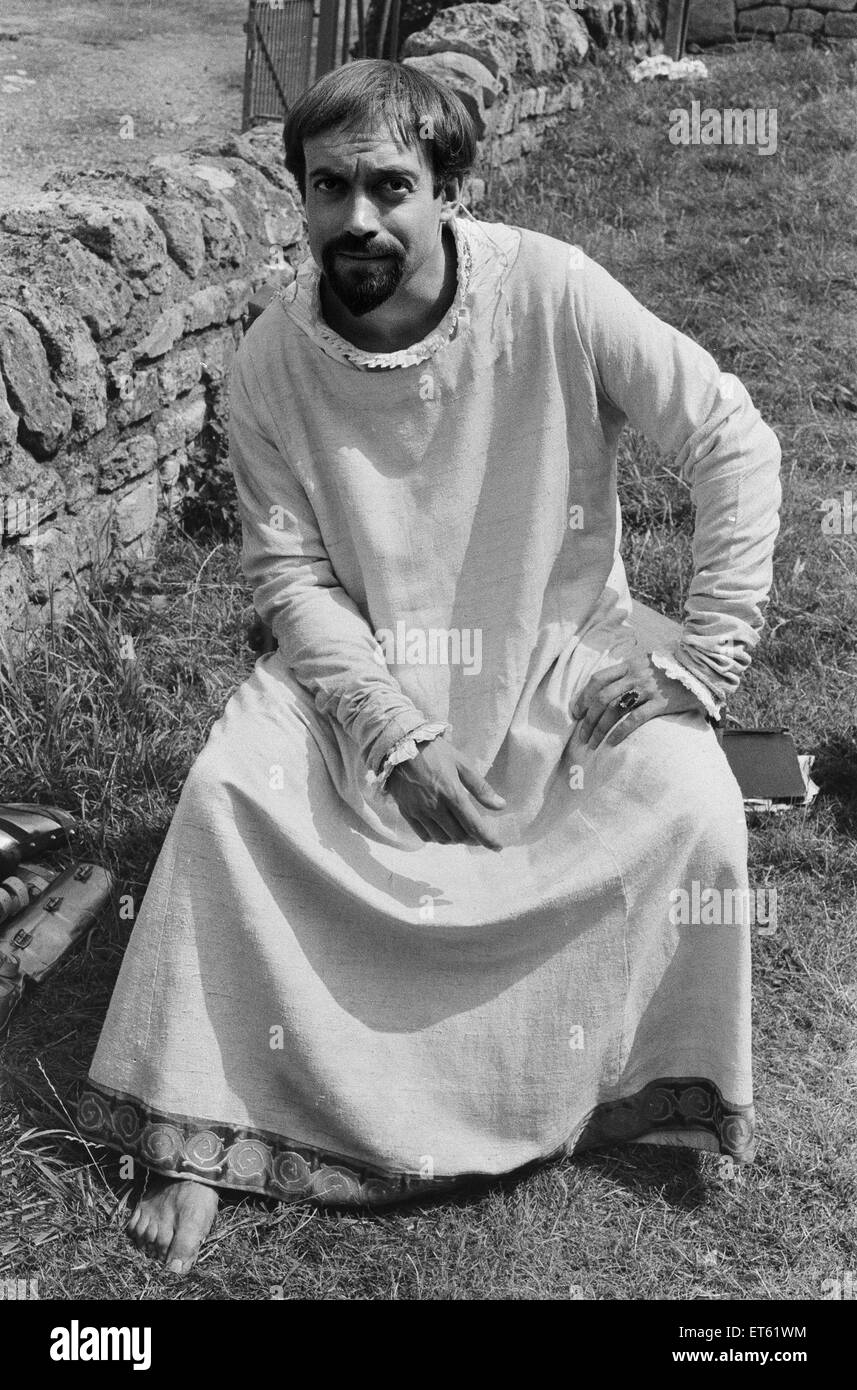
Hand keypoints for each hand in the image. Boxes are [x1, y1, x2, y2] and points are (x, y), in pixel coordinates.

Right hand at [386, 737, 505, 849]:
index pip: (474, 825)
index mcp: (452, 793)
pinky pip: (424, 835)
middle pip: (458, 835)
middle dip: (472, 838)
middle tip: (478, 833)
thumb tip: (500, 806)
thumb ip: (481, 788)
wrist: (401, 745)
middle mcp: (435, 806)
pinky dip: (437, 838)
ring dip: (455, 839)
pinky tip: (442, 830)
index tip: (498, 846)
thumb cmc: (435, 752)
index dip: (488, 839)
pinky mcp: (407, 813)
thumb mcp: (462, 763)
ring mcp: (419, 811)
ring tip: (461, 831)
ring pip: (442, 838)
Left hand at [572, 648, 706, 749]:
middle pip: (601, 697)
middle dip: (587, 718)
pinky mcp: (661, 702)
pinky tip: (613, 743)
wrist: (703, 667)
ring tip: (593, 743)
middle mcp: (635, 675)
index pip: (598, 679)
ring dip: (599, 728)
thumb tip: (615, 689)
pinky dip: (620, 732)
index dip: (583, 696)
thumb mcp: (650, 662)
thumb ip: (632, 672)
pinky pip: (634, 719)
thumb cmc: (675, 668)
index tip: (576, 712)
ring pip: (614, 709)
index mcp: (630, 664)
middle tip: (582, 735)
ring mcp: (647, 688)